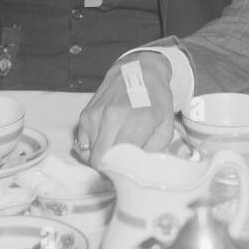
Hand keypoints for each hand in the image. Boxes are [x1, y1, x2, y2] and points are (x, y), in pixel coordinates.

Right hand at [75, 51, 175, 167]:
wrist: (139, 70)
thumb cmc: (156, 99)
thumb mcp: (165, 127)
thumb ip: (152, 151)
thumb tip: (137, 170)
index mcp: (137, 122)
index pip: (118, 161)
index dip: (119, 175)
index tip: (125, 178)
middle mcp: (112, 118)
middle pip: (98, 160)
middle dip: (106, 171)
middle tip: (117, 172)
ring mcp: (96, 116)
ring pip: (89, 154)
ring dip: (100, 159)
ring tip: (113, 154)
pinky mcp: (85, 114)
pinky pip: (83, 142)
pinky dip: (91, 148)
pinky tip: (105, 143)